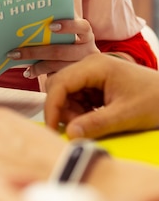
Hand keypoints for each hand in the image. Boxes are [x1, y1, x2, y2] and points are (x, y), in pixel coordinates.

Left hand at [6, 18, 98, 78]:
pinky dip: (41, 74)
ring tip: (18, 60)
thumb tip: (39, 7)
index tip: (50, 26)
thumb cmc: (71, 35)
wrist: (86, 58)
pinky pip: (56, 77)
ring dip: (36, 65)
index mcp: (86, 33)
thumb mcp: (69, 24)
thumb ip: (59, 15)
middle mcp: (88, 50)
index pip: (82, 27)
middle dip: (36, 51)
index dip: (68, 26)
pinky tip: (29, 71)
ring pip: (57, 66)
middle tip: (16, 52)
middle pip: (61, 51)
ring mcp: (82, 66)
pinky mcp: (75, 78)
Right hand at [44, 52, 158, 138]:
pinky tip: (94, 120)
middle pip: (60, 85)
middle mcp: (89, 65)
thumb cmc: (153, 101)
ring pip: (67, 92)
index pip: (60, 83)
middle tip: (77, 130)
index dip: (52, 106)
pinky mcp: (96, 83)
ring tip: (90, 126)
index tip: (53, 129)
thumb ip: (96, 124)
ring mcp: (92, 73)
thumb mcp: (125, 115)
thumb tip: (70, 134)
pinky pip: (77, 96)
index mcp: (94, 66)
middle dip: (62, 109)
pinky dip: (80, 111)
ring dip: (71, 112)